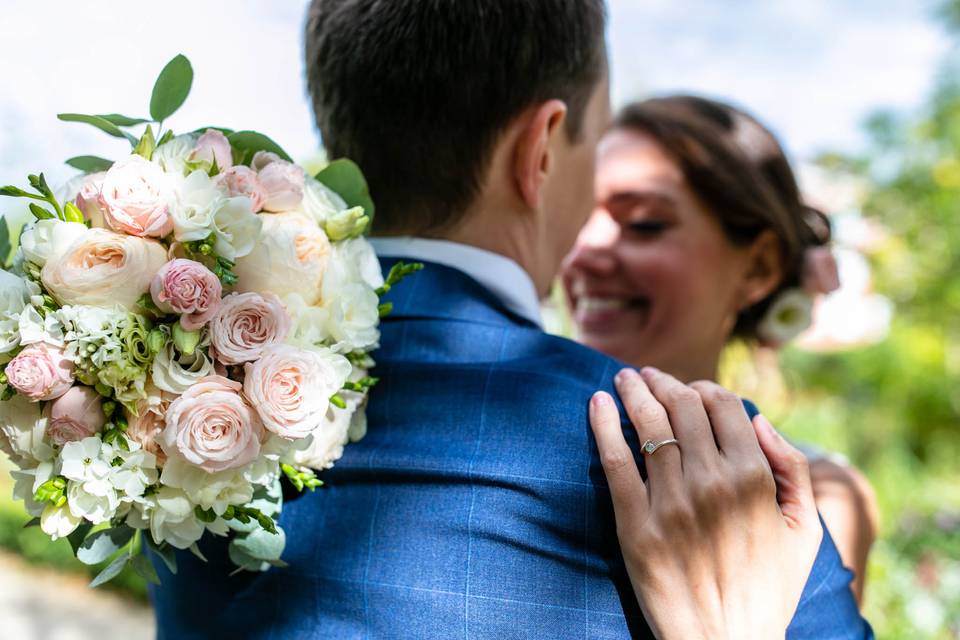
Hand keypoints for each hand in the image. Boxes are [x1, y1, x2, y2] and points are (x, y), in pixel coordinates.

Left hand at [590, 367, 822, 639]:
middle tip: (645, 374)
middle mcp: (713, 482)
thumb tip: (759, 420)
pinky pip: (616, 460)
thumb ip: (792, 470)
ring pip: (648, 424)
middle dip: (662, 381)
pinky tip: (598, 402)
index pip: (721, 405)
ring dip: (633, 392)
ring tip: (623, 378)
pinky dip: (604, 424)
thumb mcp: (803, 531)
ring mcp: (672, 503)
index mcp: (754, 478)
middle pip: (681, 407)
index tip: (685, 387)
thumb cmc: (767, 588)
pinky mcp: (636, 525)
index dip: (701, 387)